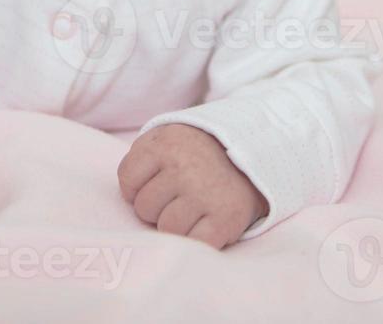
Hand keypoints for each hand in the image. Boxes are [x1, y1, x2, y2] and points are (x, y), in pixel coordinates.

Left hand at [117, 123, 267, 249]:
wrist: (254, 154)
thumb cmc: (198, 152)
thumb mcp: (166, 138)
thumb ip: (140, 159)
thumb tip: (128, 196)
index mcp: (166, 144)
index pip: (128, 180)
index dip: (138, 187)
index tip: (158, 181)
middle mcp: (184, 167)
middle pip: (145, 208)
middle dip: (158, 206)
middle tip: (181, 194)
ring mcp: (205, 194)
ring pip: (166, 229)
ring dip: (177, 224)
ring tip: (194, 208)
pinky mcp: (225, 218)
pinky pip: (194, 243)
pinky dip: (198, 238)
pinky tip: (206, 223)